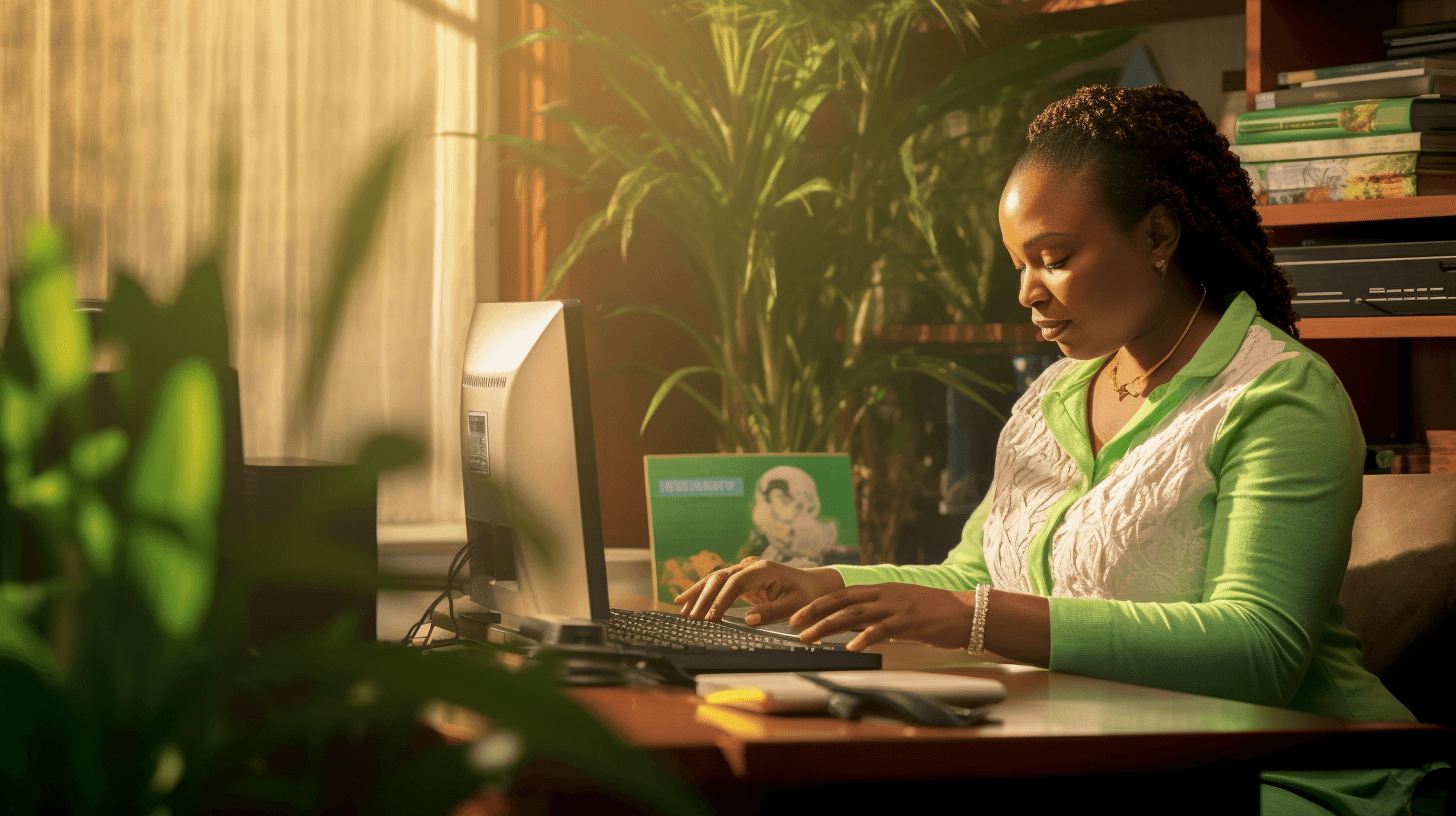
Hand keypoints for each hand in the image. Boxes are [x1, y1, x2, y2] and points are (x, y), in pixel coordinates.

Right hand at [674, 556, 843, 623]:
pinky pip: (716, 585)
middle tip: (691, 620)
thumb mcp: (796, 606)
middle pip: (720, 579)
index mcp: (763, 570)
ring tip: (682, 613)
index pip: (736, 583)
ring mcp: (743, 571)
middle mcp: (749, 566)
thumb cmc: (808, 596)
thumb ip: (773, 612)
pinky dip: (700, 592)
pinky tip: (682, 600)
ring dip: (697, 595)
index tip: (710, 619)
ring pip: (714, 579)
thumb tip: (748, 619)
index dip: (721, 600)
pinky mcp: (740, 580)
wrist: (814, 585)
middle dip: (704, 599)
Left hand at [791, 583, 974, 651]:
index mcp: (881, 590)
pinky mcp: (909, 621)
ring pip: (854, 614)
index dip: (818, 604)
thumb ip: (877, 616)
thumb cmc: (933, 614)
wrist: (966, 612)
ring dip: (828, 626)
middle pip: (841, 601)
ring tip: (810, 638)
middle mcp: (885, 594)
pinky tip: (851, 647)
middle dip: (814, 612)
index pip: (842, 594)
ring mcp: (896, 606)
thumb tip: (853, 628)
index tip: (798, 615)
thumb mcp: (899, 610)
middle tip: (793, 625)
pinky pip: (882, 629)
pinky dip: (864, 638)